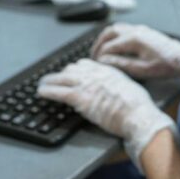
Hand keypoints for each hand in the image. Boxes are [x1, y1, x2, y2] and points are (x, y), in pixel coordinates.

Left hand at [37, 59, 179, 168]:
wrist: (137, 114)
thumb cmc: (138, 106)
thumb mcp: (129, 87)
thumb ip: (118, 85)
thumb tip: (115, 90)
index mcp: (107, 70)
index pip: (85, 64)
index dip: (75, 69)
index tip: (71, 73)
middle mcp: (95, 74)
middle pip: (71, 69)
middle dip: (62, 74)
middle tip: (55, 80)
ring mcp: (86, 84)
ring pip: (61, 78)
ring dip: (49, 81)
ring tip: (42, 85)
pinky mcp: (80, 98)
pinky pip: (58, 91)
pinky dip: (47, 91)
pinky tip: (41, 92)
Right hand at [91, 23, 179, 78]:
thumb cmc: (167, 65)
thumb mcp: (143, 70)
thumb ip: (122, 65)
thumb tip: (106, 62)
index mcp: (134, 40)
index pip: (109, 46)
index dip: (100, 56)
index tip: (96, 65)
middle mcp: (135, 31)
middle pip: (109, 32)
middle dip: (98, 44)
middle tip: (93, 56)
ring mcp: (140, 29)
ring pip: (115, 28)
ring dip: (105, 38)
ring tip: (101, 50)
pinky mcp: (144, 31)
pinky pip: (123, 29)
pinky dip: (114, 36)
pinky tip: (114, 45)